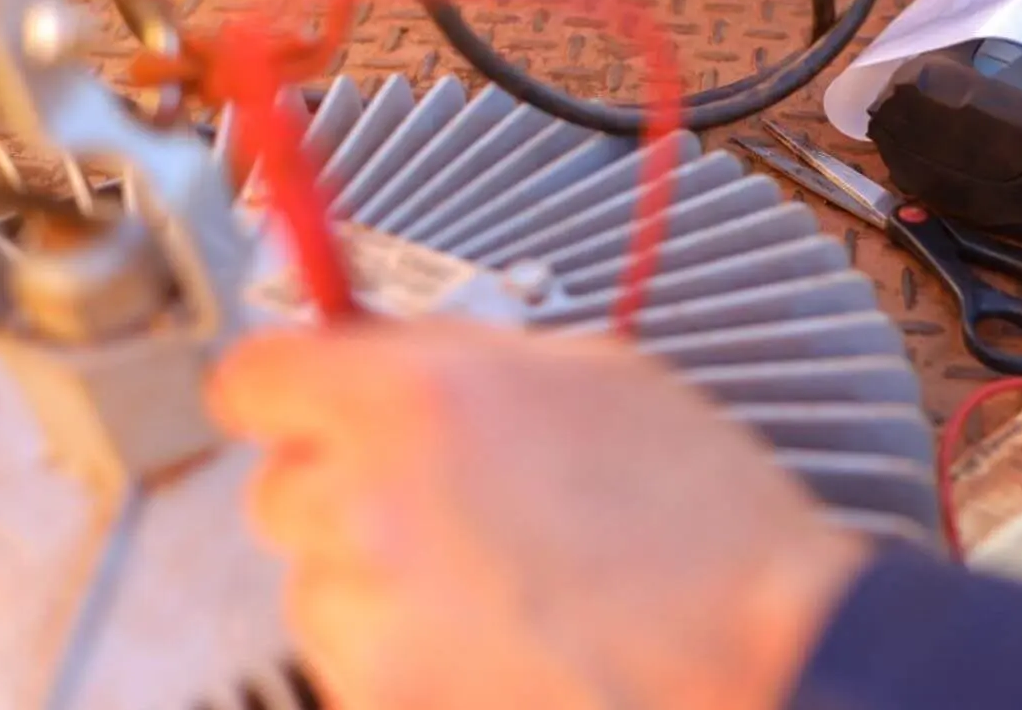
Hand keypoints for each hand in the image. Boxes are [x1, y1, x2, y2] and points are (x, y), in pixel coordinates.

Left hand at [209, 320, 869, 709]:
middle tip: (443, 498)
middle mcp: (371, 508)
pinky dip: (407, 653)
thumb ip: (460, 356)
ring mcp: (373, 621)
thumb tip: (381, 346)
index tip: (298, 396)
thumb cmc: (705, 522)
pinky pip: (354, 663)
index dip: (287, 383)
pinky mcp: (385, 703)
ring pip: (315, 584)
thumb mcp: (595, 374)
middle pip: (280, 487)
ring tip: (490, 580)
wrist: (764, 653)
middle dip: (346, 485)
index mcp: (417, 401)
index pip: (258, 376)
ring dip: (374, 576)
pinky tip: (498, 635)